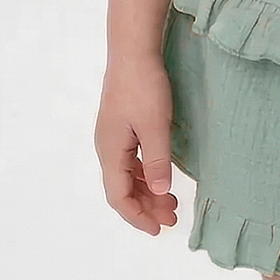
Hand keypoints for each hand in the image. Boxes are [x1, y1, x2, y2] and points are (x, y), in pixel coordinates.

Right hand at [95, 53, 178, 235]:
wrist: (133, 50)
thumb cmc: (143, 85)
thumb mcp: (155, 125)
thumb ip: (157, 161)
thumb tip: (160, 192)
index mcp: (110, 151)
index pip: (118, 197)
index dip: (137, 217)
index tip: (158, 229)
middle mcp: (107, 147)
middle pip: (122, 188)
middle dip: (146, 206)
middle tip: (173, 217)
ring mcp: (113, 135)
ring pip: (127, 174)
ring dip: (147, 190)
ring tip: (171, 201)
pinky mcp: (121, 124)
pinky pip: (131, 159)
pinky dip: (145, 173)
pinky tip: (161, 175)